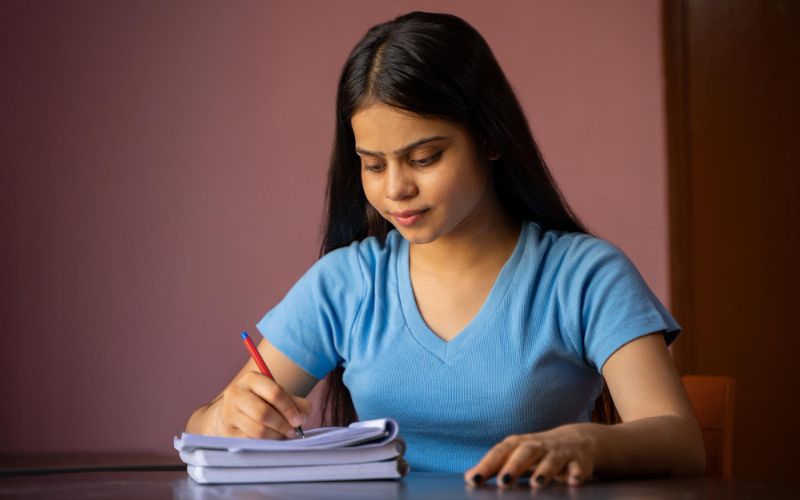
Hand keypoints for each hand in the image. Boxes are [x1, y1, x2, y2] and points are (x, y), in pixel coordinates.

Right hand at [206, 370, 311, 439]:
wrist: (231, 414)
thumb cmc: (261, 403)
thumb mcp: (278, 397)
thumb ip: (296, 404)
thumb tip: (303, 417)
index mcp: (252, 379)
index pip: (274, 392)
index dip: (289, 409)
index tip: (298, 421)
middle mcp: (236, 393)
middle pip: (263, 413)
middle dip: (282, 425)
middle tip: (292, 433)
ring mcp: (228, 412)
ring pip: (256, 430)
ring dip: (275, 436)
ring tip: (282, 437)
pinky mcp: (226, 431)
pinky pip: (250, 441)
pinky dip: (264, 443)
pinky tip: (269, 441)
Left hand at [464, 424, 596, 487]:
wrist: (577, 440)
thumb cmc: (538, 452)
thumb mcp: (516, 455)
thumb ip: (495, 466)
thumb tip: (469, 477)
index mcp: (518, 444)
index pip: (500, 453)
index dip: (487, 466)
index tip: (473, 480)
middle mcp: (538, 446)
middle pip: (524, 452)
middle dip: (514, 466)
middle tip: (503, 482)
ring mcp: (559, 453)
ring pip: (551, 460)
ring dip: (544, 471)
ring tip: (536, 484)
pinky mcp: (579, 462)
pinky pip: (578, 467)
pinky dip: (576, 474)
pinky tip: (573, 482)